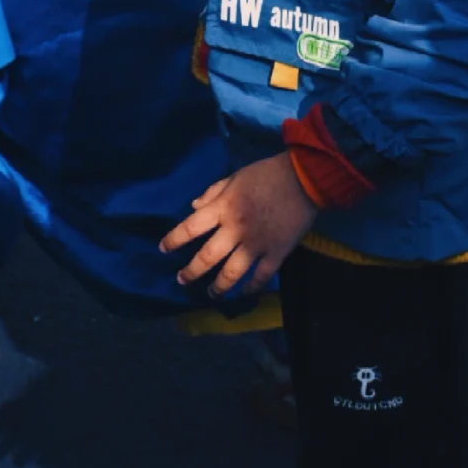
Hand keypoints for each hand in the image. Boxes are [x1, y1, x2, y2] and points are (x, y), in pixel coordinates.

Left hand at [160, 153, 318, 298]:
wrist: (304, 179)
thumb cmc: (266, 174)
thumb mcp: (235, 176)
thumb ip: (213, 192)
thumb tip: (193, 207)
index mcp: (223, 208)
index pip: (191, 227)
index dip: (174, 240)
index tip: (163, 249)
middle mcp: (235, 230)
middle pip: (207, 258)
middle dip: (191, 272)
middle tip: (182, 280)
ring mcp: (256, 244)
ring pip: (231, 274)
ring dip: (218, 287)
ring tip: (211, 294)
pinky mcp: (277, 253)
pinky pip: (261, 276)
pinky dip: (251, 287)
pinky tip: (244, 292)